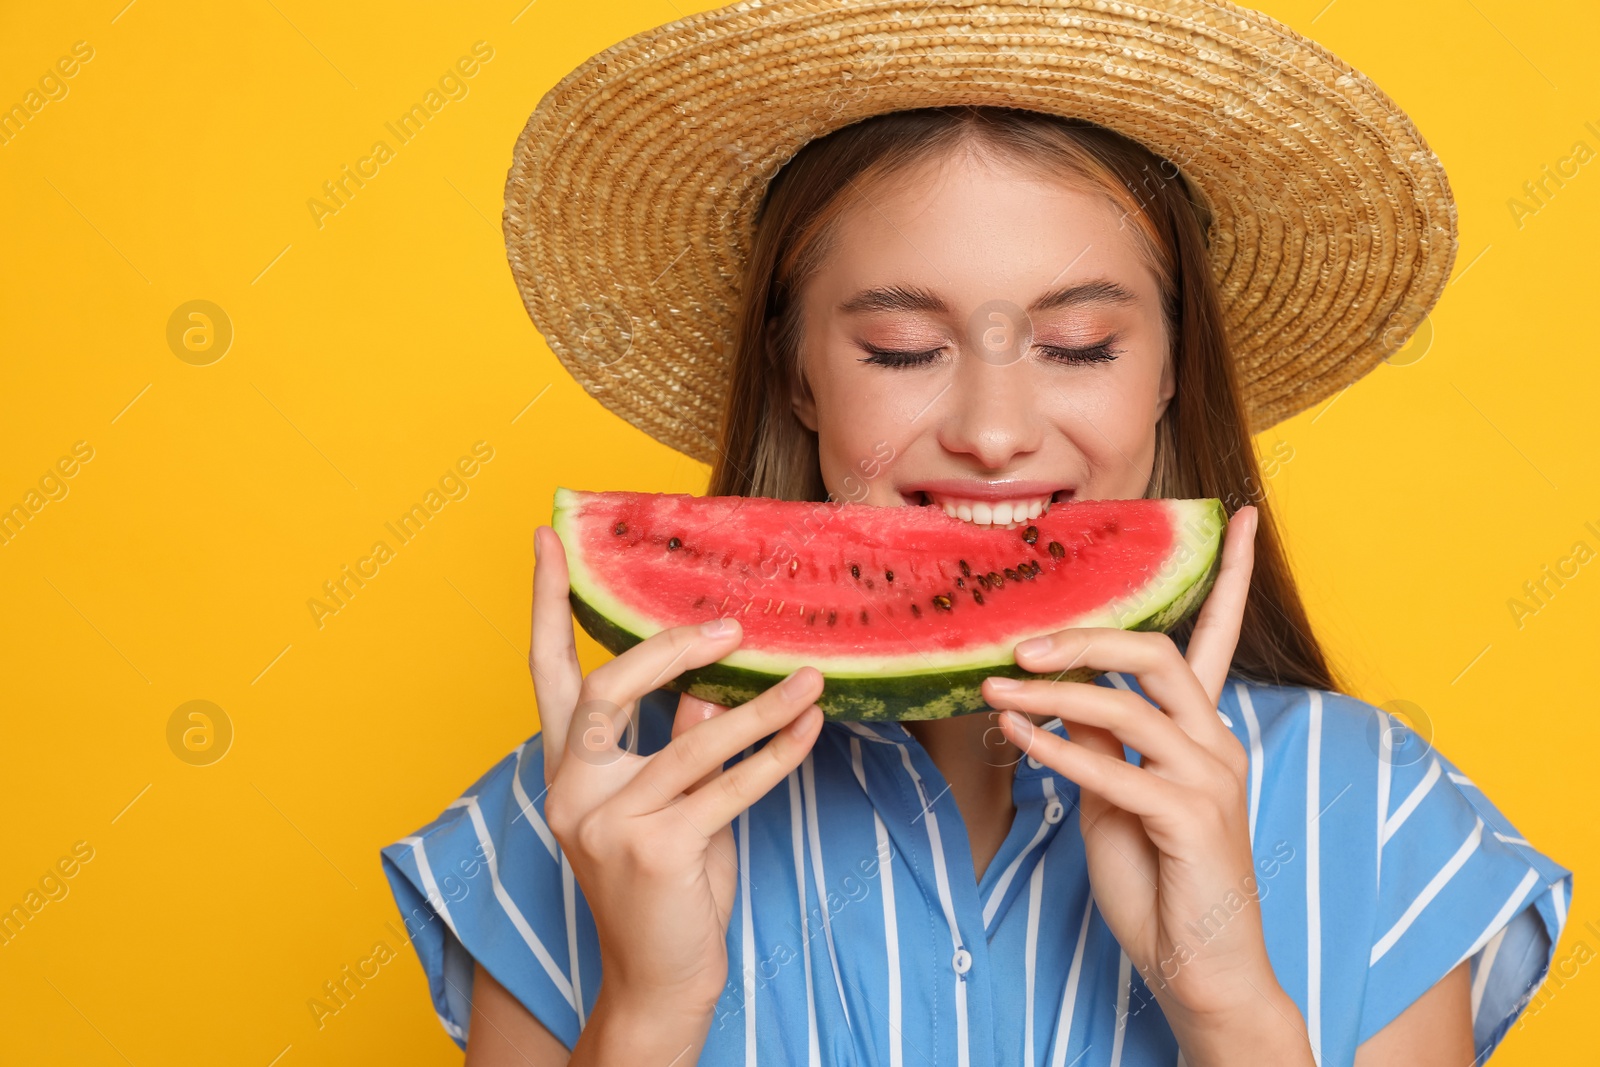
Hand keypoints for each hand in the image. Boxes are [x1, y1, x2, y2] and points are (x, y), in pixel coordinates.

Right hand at [529, 525, 824, 1013]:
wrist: (661, 978)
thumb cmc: (669, 882)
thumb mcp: (671, 798)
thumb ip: (680, 736)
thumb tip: (713, 672)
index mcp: (567, 768)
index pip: (547, 670)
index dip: (545, 602)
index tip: (547, 536)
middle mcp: (572, 790)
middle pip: (609, 689)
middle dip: (670, 648)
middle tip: (731, 626)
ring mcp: (607, 823)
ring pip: (690, 740)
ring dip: (761, 705)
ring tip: (811, 677)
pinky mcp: (654, 851)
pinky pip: (728, 788)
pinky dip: (777, 756)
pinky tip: (810, 729)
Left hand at [983, 506, 1310, 1059]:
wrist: (1202, 971)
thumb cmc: (1158, 882)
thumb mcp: (1115, 798)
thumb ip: (1099, 740)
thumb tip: (1057, 691)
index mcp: (1204, 732)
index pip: (1217, 636)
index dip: (1229, 574)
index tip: (1237, 515)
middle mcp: (1218, 744)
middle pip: (1155, 652)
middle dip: (1083, 634)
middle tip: (1019, 642)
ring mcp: (1211, 780)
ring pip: (1130, 703)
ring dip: (1053, 690)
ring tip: (995, 688)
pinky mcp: (1191, 820)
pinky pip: (1113, 768)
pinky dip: (1057, 749)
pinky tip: (1017, 737)